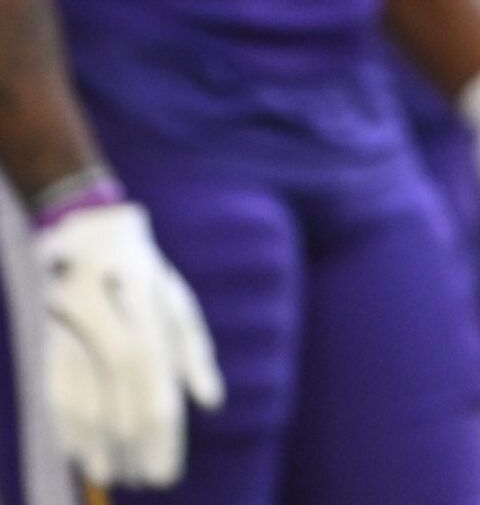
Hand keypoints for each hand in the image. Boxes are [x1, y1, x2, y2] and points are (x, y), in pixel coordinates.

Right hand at [35, 199, 222, 488]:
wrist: (84, 228)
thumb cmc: (141, 271)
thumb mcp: (175, 299)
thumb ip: (194, 351)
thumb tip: (211, 403)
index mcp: (146, 299)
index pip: (154, 376)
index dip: (161, 428)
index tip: (169, 470)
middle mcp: (105, 309)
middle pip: (120, 388)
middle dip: (136, 440)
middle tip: (149, 477)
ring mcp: (66, 319)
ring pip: (79, 393)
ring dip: (97, 442)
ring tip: (115, 474)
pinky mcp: (41, 330)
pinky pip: (51, 388)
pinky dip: (65, 425)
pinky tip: (80, 452)